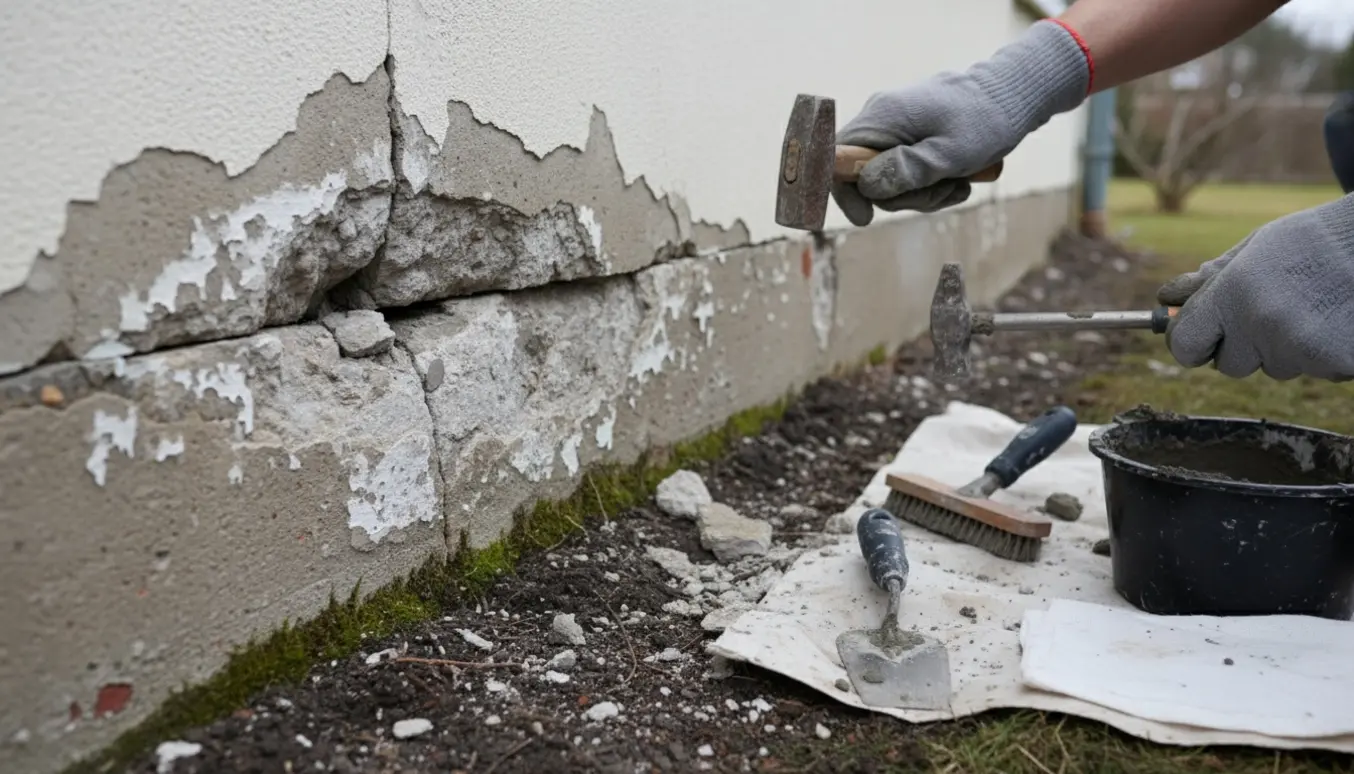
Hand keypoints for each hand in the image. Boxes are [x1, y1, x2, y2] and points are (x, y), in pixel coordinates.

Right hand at [831, 20, 1089, 225]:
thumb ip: (907, 171)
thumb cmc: (985, 121)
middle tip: (940, 193)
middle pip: (865, 177)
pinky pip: (907, 172)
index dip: (844, 191)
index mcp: (882, 116)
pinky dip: (930, 184)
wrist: (1015, 94)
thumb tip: (867, 186)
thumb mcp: (949, 153)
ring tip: (957, 184)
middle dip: (901, 197)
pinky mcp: (911, 136)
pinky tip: (957, 180)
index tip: (866, 218)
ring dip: (922, 194)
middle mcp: (882, 119)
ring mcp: (896, 128)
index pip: (836, 158)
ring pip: (890, 180)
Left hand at [1156, 194, 1353, 380]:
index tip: (1198, 338)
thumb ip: (1213, 279)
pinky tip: (1335, 320)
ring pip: (1274, 367)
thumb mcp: (1257, 248)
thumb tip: (1170, 300)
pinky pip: (1312, 371)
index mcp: (1233, 294)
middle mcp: (1261, 325)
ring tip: (1313, 307)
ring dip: (1285, 347)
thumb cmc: (1317, 241)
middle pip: (1229, 365)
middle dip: (1242, 346)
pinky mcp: (1334, 365)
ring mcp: (1299, 350)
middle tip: (1270, 311)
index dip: (1188, 343)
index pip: (1184, 345)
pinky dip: (1320, 353)